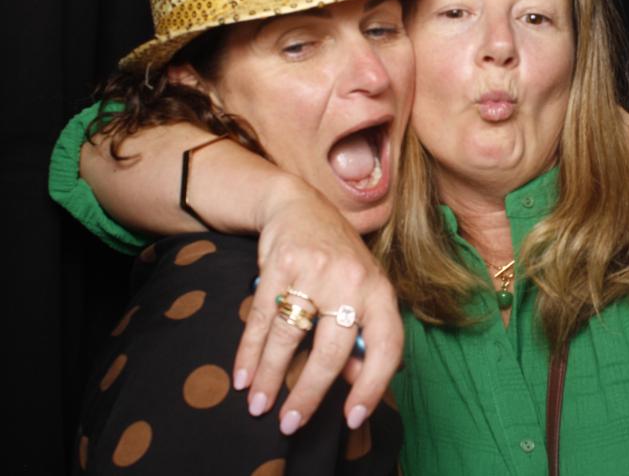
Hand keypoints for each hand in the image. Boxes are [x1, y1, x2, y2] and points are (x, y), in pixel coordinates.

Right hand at [233, 176, 402, 434]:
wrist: (299, 206)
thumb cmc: (336, 260)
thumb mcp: (359, 292)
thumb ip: (359, 336)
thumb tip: (353, 382)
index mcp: (381, 291)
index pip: (386, 346)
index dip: (373, 386)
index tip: (353, 418)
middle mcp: (353, 280)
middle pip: (332, 350)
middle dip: (308, 394)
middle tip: (290, 423)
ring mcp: (316, 271)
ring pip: (291, 337)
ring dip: (270, 378)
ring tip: (258, 406)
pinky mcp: (280, 264)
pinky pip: (263, 319)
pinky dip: (249, 352)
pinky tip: (242, 376)